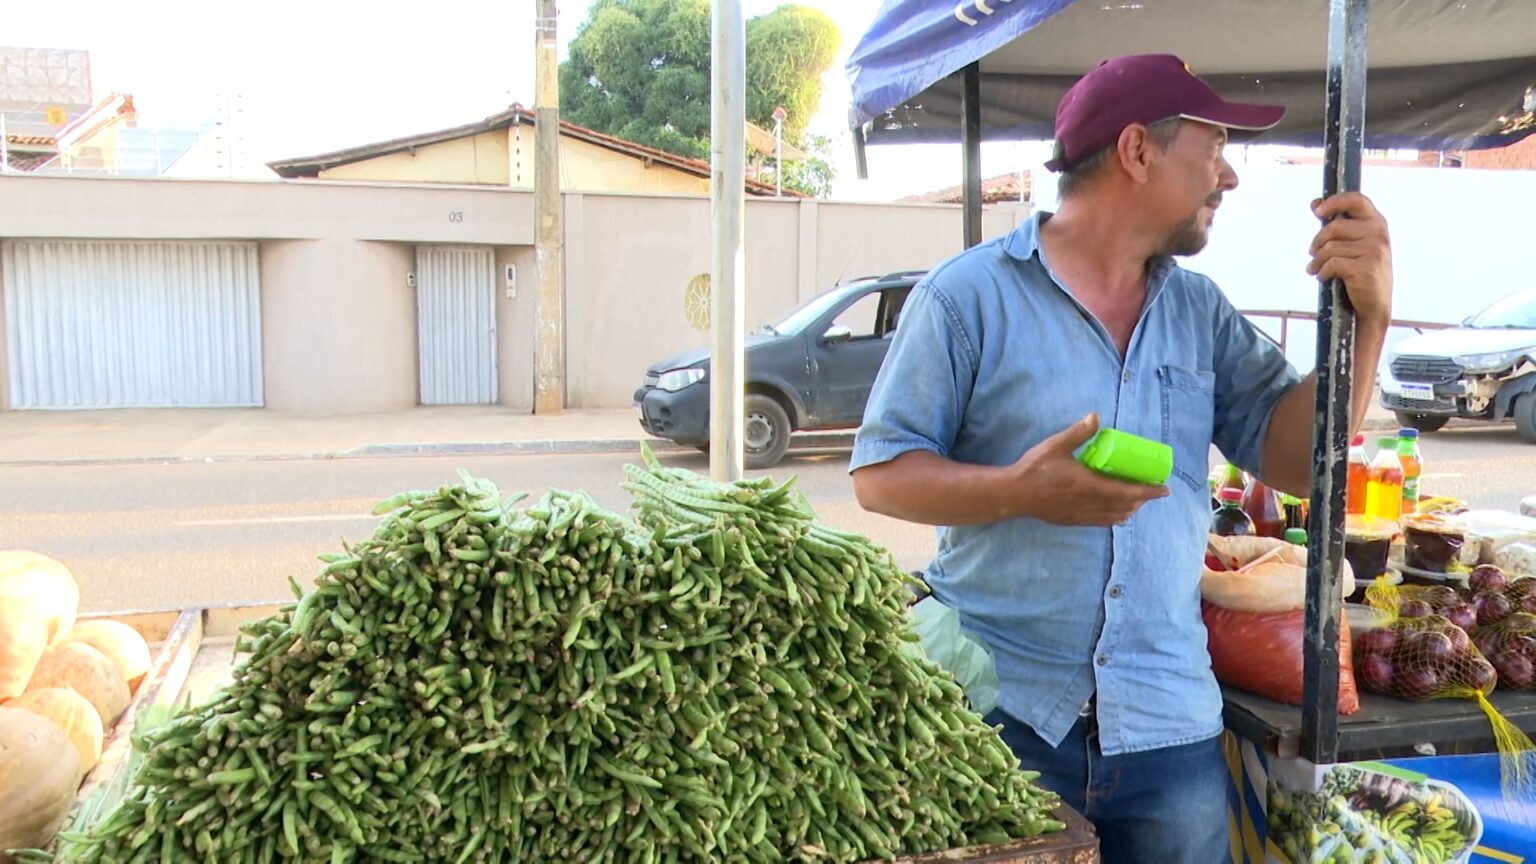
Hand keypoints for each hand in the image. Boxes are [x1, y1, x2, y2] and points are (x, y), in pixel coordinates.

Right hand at [1012, 413, 1168, 526]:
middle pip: (1124, 506)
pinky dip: (1114, 517)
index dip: (1148, 492)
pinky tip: (1116, 513)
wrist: (1014, 494)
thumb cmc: (1034, 469)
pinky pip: (1100, 522)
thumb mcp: (1056, 446)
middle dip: (1141, 500)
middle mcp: (1088, 503)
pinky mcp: (1072, 520)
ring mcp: (1080, 514)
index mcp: (1088, 485)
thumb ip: (1078, 432)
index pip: (1127, 492)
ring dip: (1129, 509)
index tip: (1163, 489)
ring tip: (1136, 501)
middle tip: (1151, 490)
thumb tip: (1096, 416)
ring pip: (1114, 516)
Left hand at [1307, 192, 1392, 326]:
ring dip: (1317, 261)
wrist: (1374, 306)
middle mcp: (1379, 234)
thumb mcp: (1355, 244)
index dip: (1333, 202)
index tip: (1317, 211)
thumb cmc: (1362, 273)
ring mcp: (1374, 251)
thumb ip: (1340, 225)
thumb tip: (1315, 203)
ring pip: (1330, 248)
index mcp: (1377, 223)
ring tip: (1317, 268)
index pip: (1356, 200)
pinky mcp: (1366, 268)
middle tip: (1313, 253)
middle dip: (1317, 242)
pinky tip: (1324, 277)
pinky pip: (1332, 264)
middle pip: (1334, 227)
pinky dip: (1322, 272)